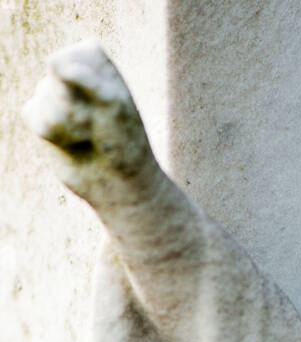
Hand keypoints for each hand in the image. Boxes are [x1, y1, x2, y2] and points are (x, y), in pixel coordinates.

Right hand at [23, 40, 154, 202]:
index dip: (93, 81)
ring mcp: (53, 95)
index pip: (82, 53)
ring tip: (86, 137)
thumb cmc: (123, 142)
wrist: (116, 185)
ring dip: (67, 123)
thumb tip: (50, 61)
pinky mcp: (40, 118)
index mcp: (96, 64)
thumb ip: (85, 76)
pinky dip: (51, 131)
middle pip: (60, 76)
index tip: (110, 104)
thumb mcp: (114, 105)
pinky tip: (68, 143)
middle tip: (96, 127)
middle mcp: (71, 75)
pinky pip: (32, 112)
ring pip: (44, 95)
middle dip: (78, 107)